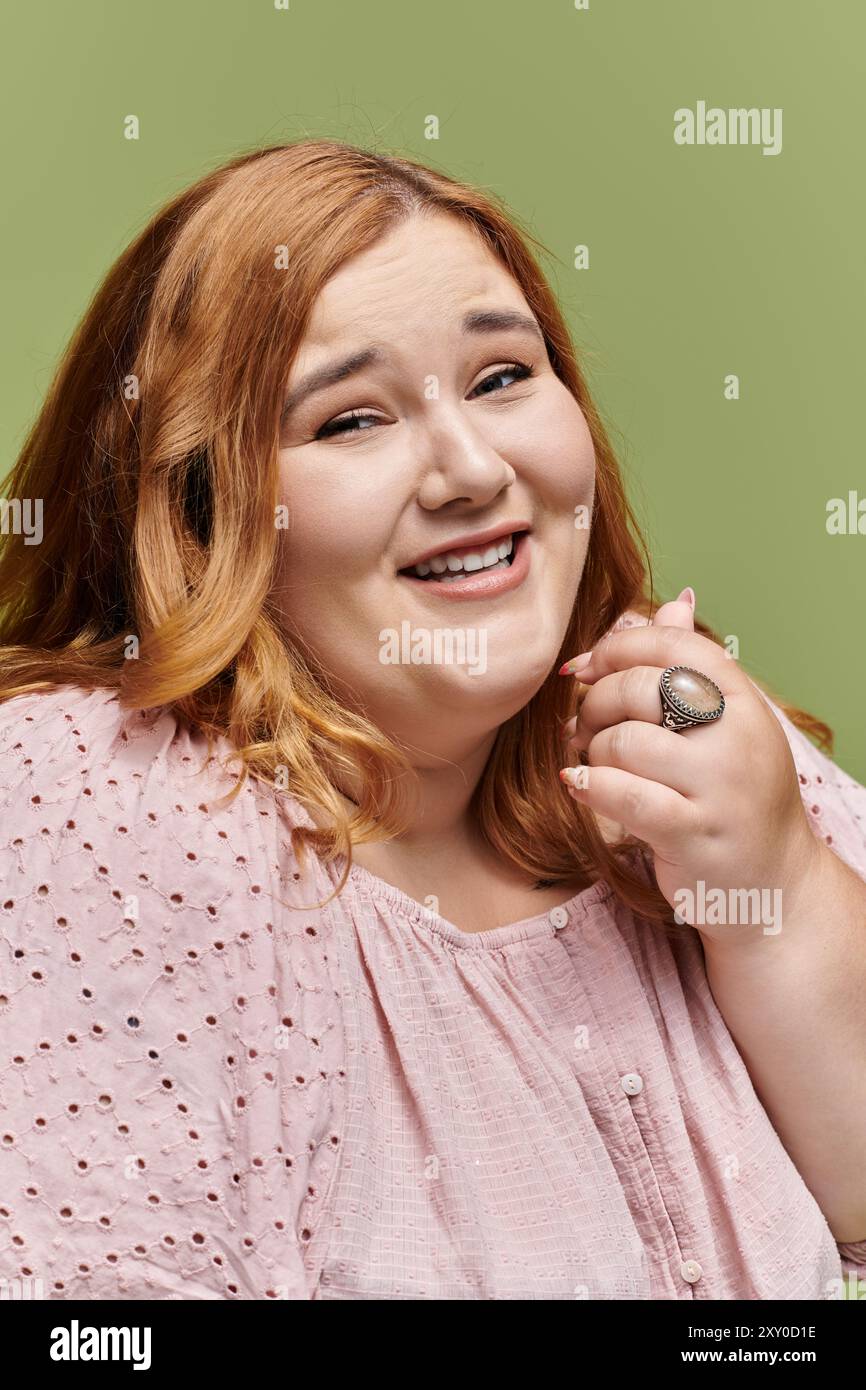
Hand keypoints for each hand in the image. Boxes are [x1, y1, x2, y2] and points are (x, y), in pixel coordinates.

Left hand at [558, 590, 821, 944]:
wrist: (773, 882)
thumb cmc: (737, 795)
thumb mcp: (728, 725)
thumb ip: (694, 666)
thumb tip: (672, 603)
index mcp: (744, 700)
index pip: (672, 646)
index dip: (616, 648)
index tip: (583, 670)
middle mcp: (737, 737)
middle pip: (640, 689)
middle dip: (594, 705)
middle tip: (582, 727)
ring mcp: (719, 787)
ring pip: (625, 742)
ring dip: (592, 752)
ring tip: (593, 764)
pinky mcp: (694, 833)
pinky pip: (624, 795)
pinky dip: (591, 786)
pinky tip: (579, 786)